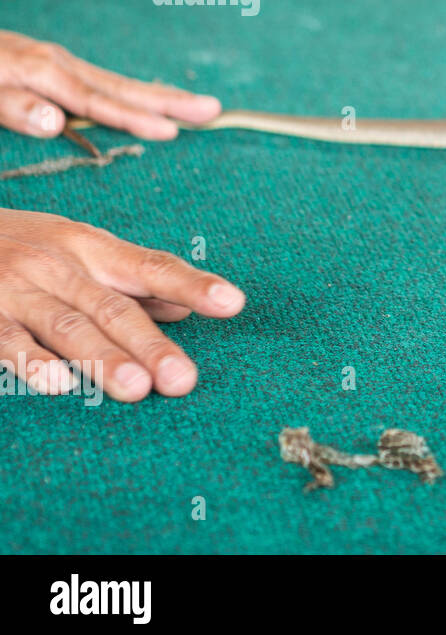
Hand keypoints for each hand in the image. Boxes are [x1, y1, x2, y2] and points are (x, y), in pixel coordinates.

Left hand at [0, 31, 220, 139]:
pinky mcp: (50, 63)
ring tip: (199, 106)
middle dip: (170, 101)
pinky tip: (148, 99)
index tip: (173, 132)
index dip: (135, 119)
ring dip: (160, 96)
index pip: (96, 102)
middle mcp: (56, 63)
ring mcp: (56, 61)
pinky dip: (133, 91)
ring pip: (117, 83)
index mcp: (40, 72)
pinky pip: (102, 80)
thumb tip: (57, 122)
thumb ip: (12, 107)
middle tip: (215, 110)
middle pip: (122, 88)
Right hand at [0, 208, 244, 400]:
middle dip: (150, 345)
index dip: (193, 284)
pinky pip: (7, 341)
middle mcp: (60, 266)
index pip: (153, 266)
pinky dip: (31, 362)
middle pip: (113, 308)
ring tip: (136, 389)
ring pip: (67, 327)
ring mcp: (18, 291)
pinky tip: (58, 384)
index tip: (233, 303)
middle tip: (182, 380)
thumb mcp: (80, 250)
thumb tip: (186, 308)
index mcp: (92, 248)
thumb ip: (131, 280)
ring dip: (103, 359)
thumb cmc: (25, 245)